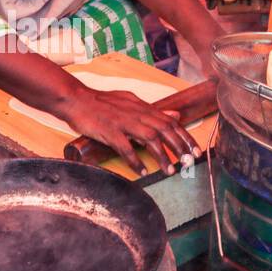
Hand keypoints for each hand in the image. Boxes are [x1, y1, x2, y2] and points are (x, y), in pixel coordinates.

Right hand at [59, 87, 199, 176]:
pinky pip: (125, 147)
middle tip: (189, 163)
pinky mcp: (109, 131)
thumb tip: (175, 115)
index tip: (195, 151)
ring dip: (162, 156)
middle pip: (164, 130)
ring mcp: (123, 122)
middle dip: (180, 147)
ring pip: (149, 139)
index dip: (185, 137)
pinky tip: (142, 171)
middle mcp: (136, 113)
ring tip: (170, 170)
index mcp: (142, 107)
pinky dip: (135, 160)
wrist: (76, 99)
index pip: (170, 122)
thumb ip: (153, 111)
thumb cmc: (101, 102)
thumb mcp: (131, 101)